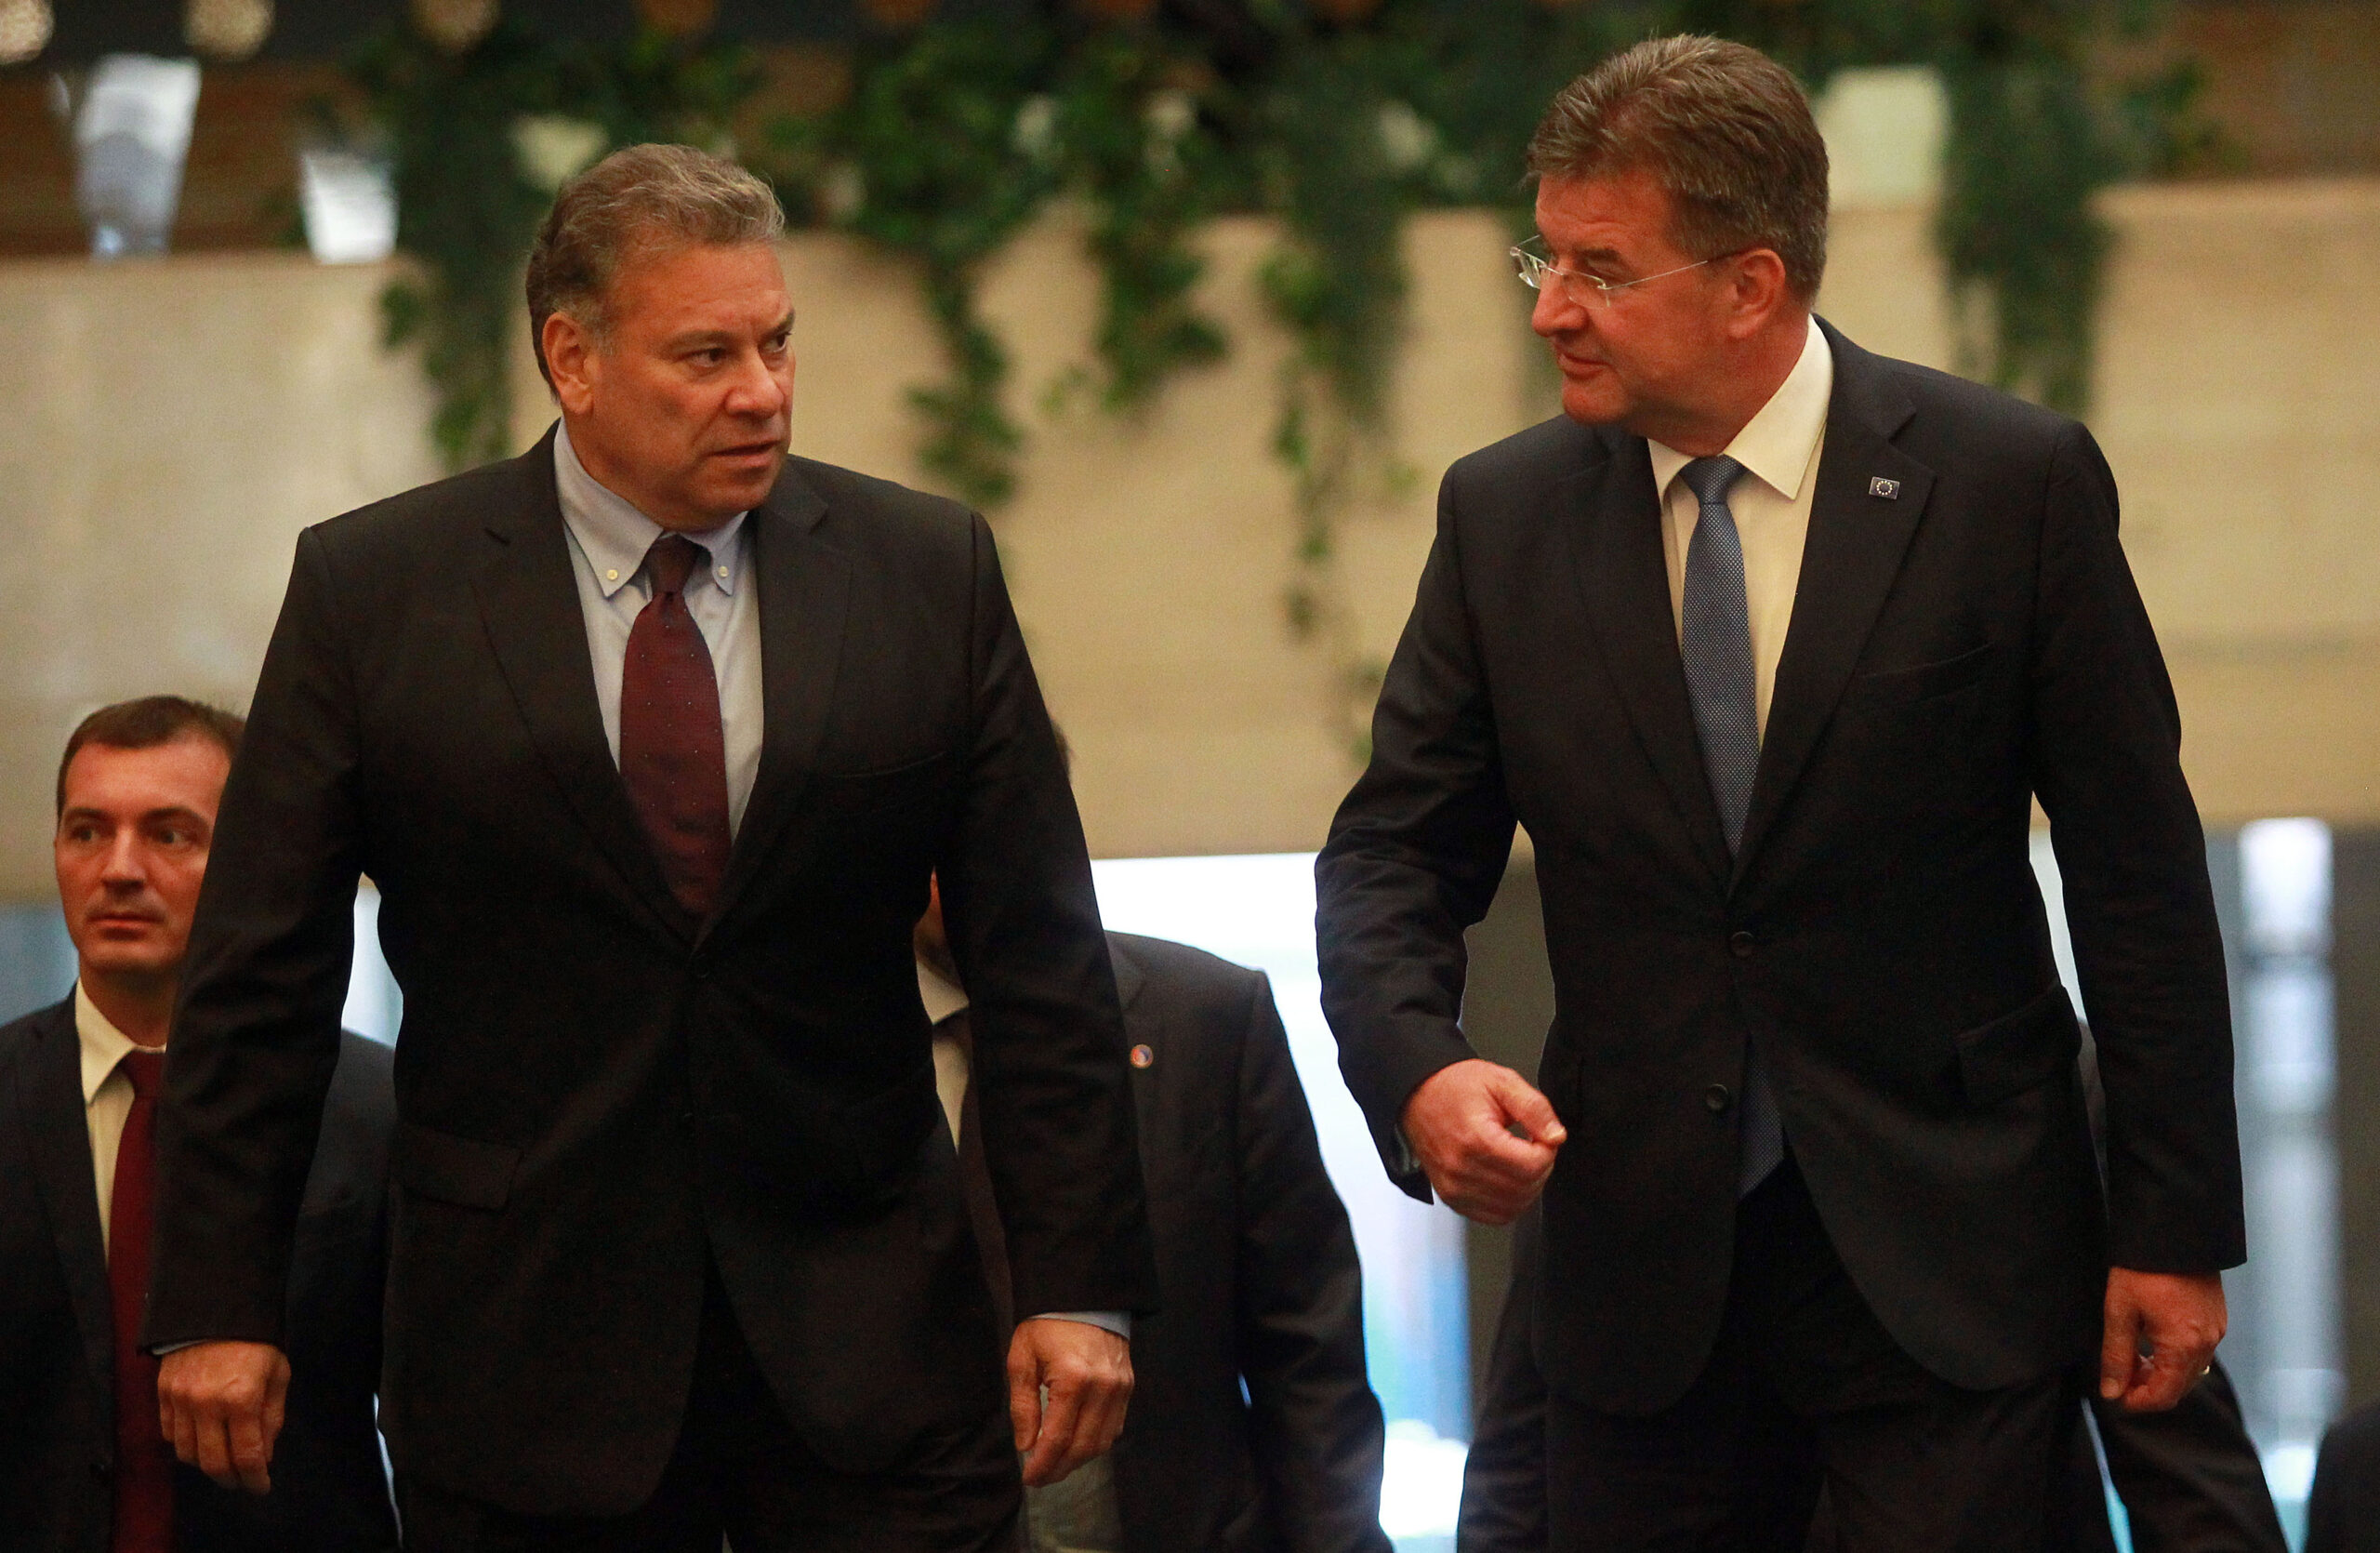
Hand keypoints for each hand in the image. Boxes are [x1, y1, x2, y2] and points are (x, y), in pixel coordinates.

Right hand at [157, 1340, 289, 1492]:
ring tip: (222, 1460)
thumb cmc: (256, 1341)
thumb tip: (263, 1456)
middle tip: (241, 1480)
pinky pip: (169, 1434)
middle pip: (213, 1463)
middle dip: (230, 1478)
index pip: (246, 1456)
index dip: (255, 1479)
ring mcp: (180, 1400)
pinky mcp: (162, 1394)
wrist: (216, 1307)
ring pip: (187, 1454)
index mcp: (242, 1399)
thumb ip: (271, 1417)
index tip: (261, 1487)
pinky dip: (185, 1445)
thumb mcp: (278, 1374)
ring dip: (206, 1464)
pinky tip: (201, 1440)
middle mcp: (207, 1405)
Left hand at [1008, 1317, 1132, 1487]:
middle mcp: (1103, 1389)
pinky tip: (1077, 1444)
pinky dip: (1095, 1443)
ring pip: (1102, 1443)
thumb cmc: (1046, 1325)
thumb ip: (1023, 1405)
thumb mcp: (1022, 1359)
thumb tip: (1026, 1446)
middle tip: (1040, 1478)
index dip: (1042, 1464)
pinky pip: (1114, 1428)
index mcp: (1073, 1380)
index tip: (1029, 1478)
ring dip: (1078, 1460)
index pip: (1058, 1438)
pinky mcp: (1129, 1387)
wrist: (1083, 1297)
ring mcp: (1120, 1389)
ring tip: (1056, 1465)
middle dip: (1059, 1469)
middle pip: (1083, 1447)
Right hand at [1401, 1059, 1566, 1224]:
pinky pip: (1493, 1217)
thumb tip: (1556, 1136)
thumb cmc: (1456, 1087)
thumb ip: (1534, 1108)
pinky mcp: (1451, 1198)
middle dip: (1540, 1169)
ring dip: (1526, 1188)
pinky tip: (1508, 1179)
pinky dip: (1509, 1203)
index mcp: (1475, 1139)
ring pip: (1512, 1208)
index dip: (1547, 1152)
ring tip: (1519, 1161)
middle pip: (1524, 1189)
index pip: (1531, 1166)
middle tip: (1532, 1147)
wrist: (1419, 1094)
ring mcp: (1454, 1188)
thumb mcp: (1501, 1082)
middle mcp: (1461, 1169)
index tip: (1542, 1137)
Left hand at [2100, 1268, 2225, 1413]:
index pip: (2165, 1396)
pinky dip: (2176, 1356)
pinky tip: (2153, 1341)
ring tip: (2133, 1356)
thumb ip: (2116, 1355)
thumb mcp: (2120, 1312)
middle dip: (2149, 1388)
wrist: (2174, 1232)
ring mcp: (2216, 1331)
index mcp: (2184, 1347)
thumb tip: (2111, 1391)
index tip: (2115, 1395)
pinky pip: (2198, 1351)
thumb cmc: (2142, 1270)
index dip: (2138, 1402)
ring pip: (2190, 1370)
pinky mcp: (2217, 1318)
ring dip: (2162, 1373)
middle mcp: (2207, 1344)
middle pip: (2180, 1387)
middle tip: (2120, 1375)